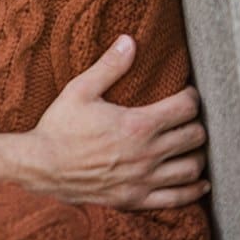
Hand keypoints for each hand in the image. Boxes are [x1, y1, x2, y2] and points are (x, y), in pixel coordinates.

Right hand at [25, 35, 209, 208]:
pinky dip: (193, 190)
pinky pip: (177, 198)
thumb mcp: (80, 90)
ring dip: (198, 156)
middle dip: (196, 124)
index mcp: (137, 124)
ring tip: (192, 147)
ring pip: (191, 168)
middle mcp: (146, 153)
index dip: (191, 98)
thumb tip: (129, 41)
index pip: (185, 108)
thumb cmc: (59, 127)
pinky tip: (198, 183)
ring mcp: (143, 179)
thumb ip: (109, 66)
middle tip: (188, 119)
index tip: (187, 95)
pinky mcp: (137, 198)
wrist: (41, 166)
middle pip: (194, 137)